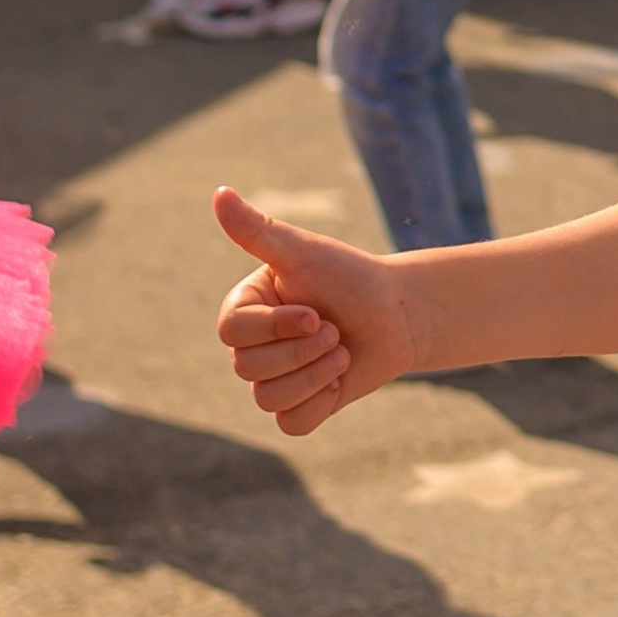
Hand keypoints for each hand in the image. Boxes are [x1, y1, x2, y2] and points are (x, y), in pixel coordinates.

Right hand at [214, 189, 414, 435]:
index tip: (315, 312)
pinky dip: (320, 403)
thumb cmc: (350, 276)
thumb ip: (258, 230)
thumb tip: (219, 193)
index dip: (276, 328)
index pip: (232, 332)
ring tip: (342, 351)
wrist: (399, 313)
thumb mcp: (304, 252)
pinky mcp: (299, 406)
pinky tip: (339, 380)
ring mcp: (274, 378)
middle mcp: (253, 346)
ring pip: (268, 398)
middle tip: (335, 329)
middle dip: (304, 350)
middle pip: (248, 368)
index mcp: (246, 309)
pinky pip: (291, 423)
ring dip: (317, 374)